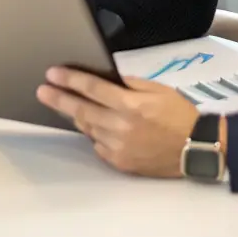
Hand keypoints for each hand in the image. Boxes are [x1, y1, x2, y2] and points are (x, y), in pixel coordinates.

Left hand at [36, 70, 207, 177]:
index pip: (93, 89)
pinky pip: (98, 146)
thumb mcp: (159, 90)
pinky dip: (93, 134)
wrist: (195, 148)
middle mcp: (120, 126)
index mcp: (130, 104)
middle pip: (82, 110)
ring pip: (88, 129)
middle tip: (42, 91)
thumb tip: (110, 79)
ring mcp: (117, 147)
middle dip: (59, 99)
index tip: (53, 73)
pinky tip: (91, 126)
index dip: (71, 80)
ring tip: (63, 105)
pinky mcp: (119, 162)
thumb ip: (132, 84)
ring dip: (74, 116)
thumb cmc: (179, 114)